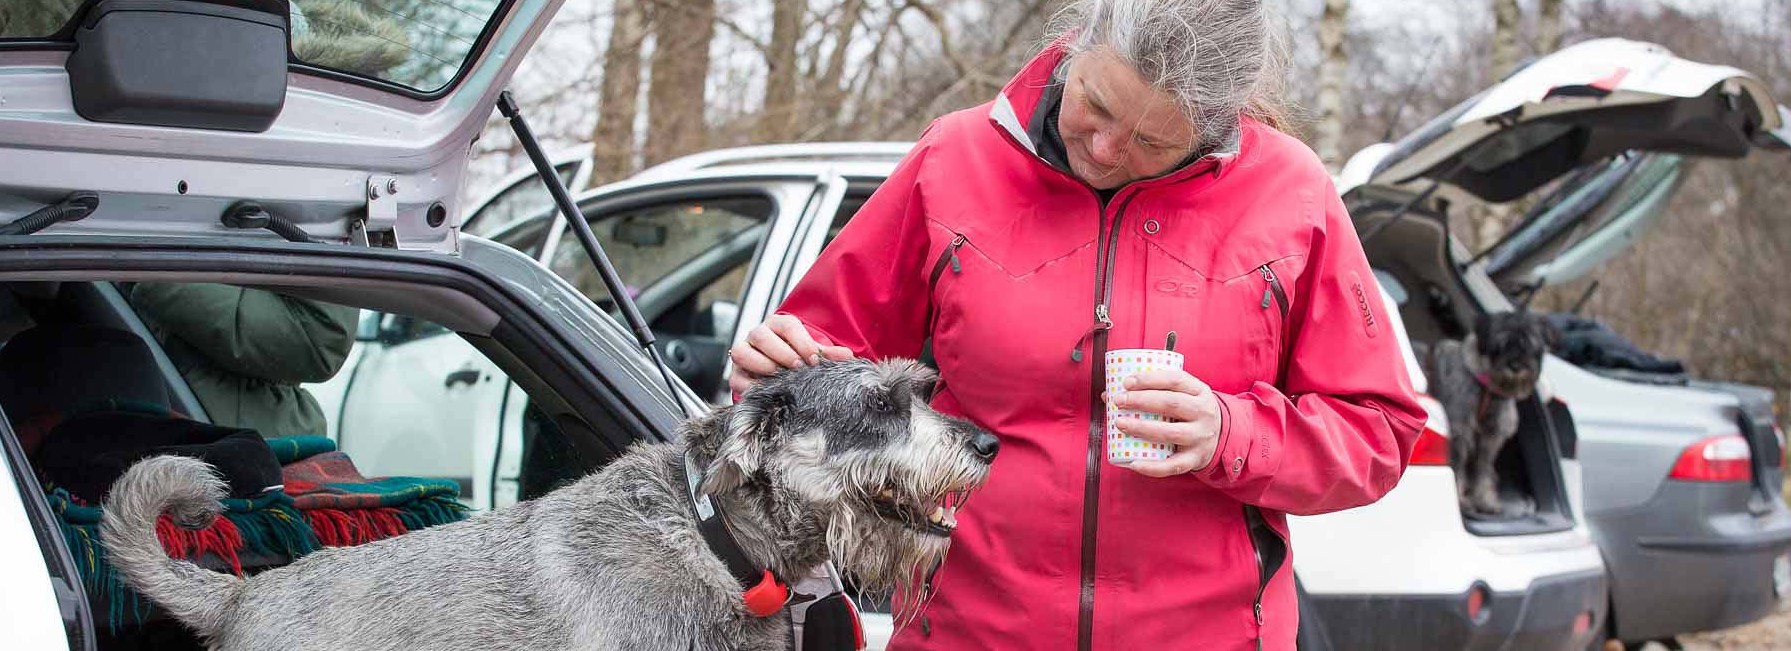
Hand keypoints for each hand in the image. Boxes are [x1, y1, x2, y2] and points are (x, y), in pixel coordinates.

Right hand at [727, 314, 854, 393]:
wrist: (780, 376)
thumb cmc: (798, 359)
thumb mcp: (813, 355)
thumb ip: (828, 355)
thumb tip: (848, 356)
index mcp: (778, 326)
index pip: (786, 325)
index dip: (801, 341)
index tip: (814, 359)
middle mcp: (758, 336)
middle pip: (761, 335)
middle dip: (781, 352)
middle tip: (797, 368)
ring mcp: (744, 354)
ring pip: (741, 352)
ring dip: (761, 364)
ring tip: (779, 377)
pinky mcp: (736, 374)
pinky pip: (735, 378)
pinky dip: (749, 386)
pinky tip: (766, 392)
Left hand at [1104, 369, 1222, 477]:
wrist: (1221, 435)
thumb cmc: (1190, 411)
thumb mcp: (1182, 395)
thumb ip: (1152, 391)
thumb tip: (1108, 395)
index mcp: (1199, 391)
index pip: (1175, 380)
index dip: (1149, 379)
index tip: (1126, 382)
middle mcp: (1203, 412)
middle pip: (1171, 404)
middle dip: (1141, 401)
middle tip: (1119, 401)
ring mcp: (1200, 437)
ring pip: (1171, 432)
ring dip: (1143, 428)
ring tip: (1120, 423)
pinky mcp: (1195, 459)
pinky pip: (1172, 465)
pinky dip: (1152, 467)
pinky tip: (1133, 463)